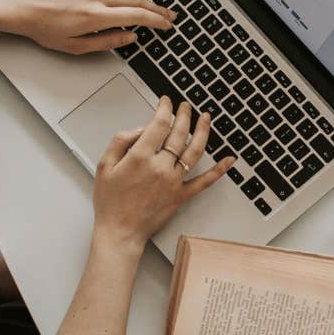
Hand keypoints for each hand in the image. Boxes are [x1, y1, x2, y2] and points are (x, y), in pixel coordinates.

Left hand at [3, 0, 174, 53]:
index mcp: (96, 16)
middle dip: (157, 7)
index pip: (137, 16)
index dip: (156, 20)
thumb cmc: (43, 28)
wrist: (21, 7)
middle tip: (168, 13)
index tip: (166, 24)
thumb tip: (129, 37)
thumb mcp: (75, 46)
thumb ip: (105, 42)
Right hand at [92, 97, 235, 247]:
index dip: (165, 108)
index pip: (159, 124)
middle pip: (179, 133)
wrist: (120, 231)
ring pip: (194, 151)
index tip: (166, 102)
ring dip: (203, 131)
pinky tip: (229, 160)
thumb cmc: (110, 202)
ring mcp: (173, 181)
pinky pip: (204, 181)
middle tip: (185, 106)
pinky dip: (219, 170)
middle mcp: (160, 167)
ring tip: (205, 118)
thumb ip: (121, 141)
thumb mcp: (104, 165)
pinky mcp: (181, 195)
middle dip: (183, 114)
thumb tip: (140, 130)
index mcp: (140, 157)